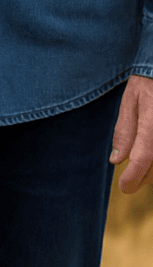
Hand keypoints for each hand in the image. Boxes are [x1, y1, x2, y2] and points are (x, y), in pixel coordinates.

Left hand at [110, 74, 152, 192]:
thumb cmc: (150, 79)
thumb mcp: (132, 100)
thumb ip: (125, 130)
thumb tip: (117, 160)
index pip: (143, 158)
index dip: (133, 178)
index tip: (124, 187)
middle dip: (143, 177)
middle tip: (130, 180)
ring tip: (142, 169)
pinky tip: (151, 158)